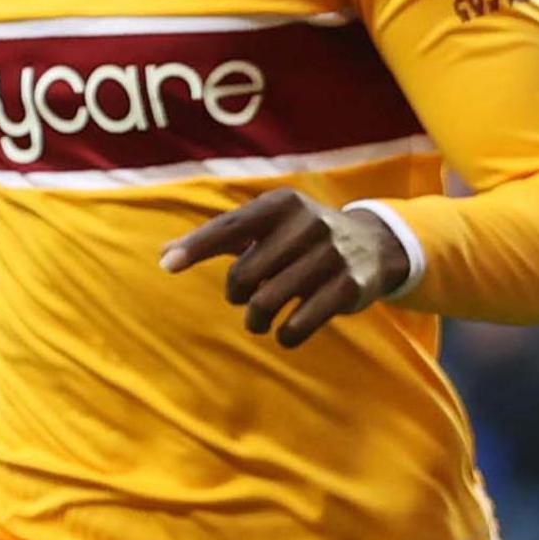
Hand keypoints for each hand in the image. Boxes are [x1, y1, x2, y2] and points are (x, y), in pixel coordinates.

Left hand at [160, 188, 409, 347]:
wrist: (374, 244)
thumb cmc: (303, 236)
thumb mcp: (269, 225)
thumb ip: (221, 237)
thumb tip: (164, 255)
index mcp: (282, 204)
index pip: (231, 227)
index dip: (197, 246)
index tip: (167, 266)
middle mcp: (308, 223)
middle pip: (244, 274)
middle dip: (237, 294)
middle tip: (247, 296)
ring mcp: (331, 255)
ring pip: (268, 302)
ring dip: (257, 320)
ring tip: (260, 319)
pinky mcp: (349, 287)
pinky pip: (299, 324)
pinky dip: (286, 335)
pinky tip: (286, 331)